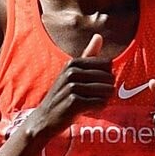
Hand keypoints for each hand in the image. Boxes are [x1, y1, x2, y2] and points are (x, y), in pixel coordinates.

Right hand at [22, 32, 113, 146]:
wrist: (44, 119)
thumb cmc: (62, 95)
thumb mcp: (72, 73)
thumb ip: (87, 55)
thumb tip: (99, 36)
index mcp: (73, 63)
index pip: (107, 64)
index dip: (105, 77)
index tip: (93, 85)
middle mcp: (72, 72)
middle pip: (109, 77)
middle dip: (106, 90)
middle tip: (91, 97)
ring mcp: (72, 87)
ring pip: (107, 91)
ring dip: (103, 100)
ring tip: (89, 104)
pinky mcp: (74, 102)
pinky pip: (101, 103)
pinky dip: (98, 109)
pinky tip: (87, 110)